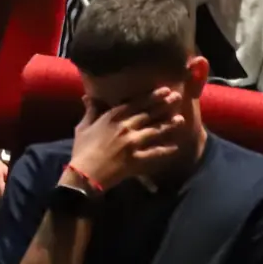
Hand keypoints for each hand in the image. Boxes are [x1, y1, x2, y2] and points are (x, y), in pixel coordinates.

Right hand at [65, 90, 183, 190]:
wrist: (84, 174)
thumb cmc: (82, 150)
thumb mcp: (83, 127)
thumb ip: (91, 111)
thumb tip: (88, 96)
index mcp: (112, 117)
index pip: (136, 103)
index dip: (152, 96)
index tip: (164, 89)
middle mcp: (125, 127)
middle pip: (149, 114)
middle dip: (164, 104)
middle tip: (177, 97)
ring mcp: (132, 144)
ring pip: (154, 131)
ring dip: (168, 125)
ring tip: (180, 119)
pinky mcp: (136, 160)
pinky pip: (154, 154)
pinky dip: (165, 150)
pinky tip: (175, 147)